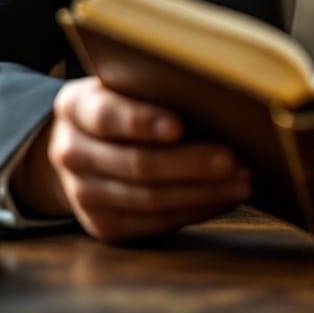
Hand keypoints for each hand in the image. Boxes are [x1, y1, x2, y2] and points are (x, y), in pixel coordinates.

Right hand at [10, 76, 252, 241]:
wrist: (82, 146)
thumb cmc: (122, 103)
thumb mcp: (123, 86)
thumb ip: (151, 90)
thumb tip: (215, 99)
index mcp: (75, 107)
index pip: (107, 116)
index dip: (142, 122)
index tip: (179, 126)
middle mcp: (71, 152)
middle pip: (135, 164)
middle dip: (189, 164)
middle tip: (232, 158)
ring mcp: (83, 195)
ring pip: (149, 199)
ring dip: (202, 192)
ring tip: (242, 180)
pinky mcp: (103, 226)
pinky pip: (155, 223)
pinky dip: (195, 209)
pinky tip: (224, 197)